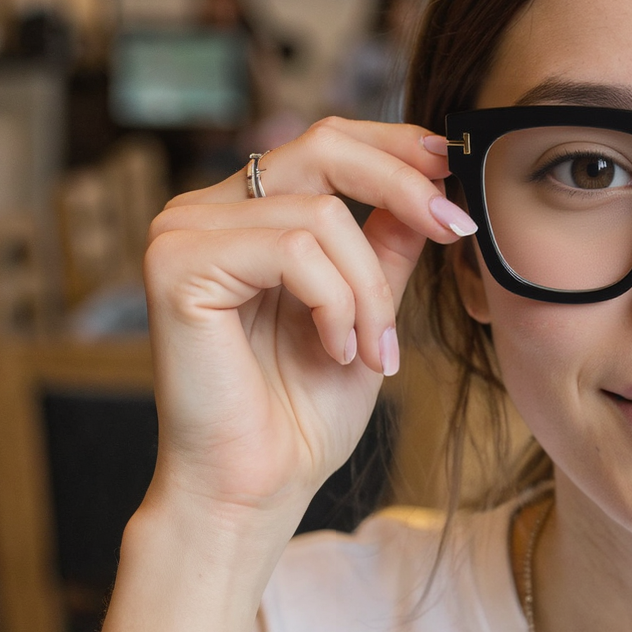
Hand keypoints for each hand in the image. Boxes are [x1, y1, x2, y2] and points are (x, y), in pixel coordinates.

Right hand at [141, 117, 475, 525]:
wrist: (255, 489)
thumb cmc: (301, 415)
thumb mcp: (367, 312)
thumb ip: (386, 246)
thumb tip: (433, 181)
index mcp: (244, 214)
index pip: (326, 141)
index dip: (397, 146)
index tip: (457, 170)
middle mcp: (203, 211)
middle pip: (323, 146)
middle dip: (403, 185)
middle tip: (453, 227)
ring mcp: (182, 233)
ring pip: (322, 214)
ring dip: (370, 291)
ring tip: (374, 352)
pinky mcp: (175, 264)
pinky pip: (293, 250)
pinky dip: (335, 304)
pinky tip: (336, 352)